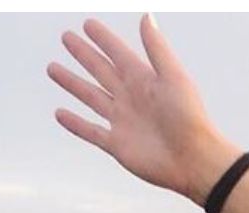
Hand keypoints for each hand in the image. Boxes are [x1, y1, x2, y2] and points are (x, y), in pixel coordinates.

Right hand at [50, 17, 232, 201]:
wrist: (196, 161)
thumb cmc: (190, 118)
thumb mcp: (173, 77)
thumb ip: (157, 48)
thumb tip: (147, 16)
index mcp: (145, 81)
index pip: (119, 54)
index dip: (104, 39)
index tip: (88, 24)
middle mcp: (132, 98)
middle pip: (101, 71)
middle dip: (84, 55)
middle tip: (67, 37)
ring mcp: (123, 121)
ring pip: (91, 97)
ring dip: (72, 83)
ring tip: (53, 68)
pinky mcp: (117, 144)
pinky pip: (90, 131)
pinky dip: (74, 123)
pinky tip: (59, 113)